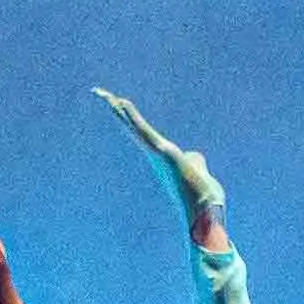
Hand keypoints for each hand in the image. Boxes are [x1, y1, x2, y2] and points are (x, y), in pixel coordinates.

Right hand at [95, 85, 225, 248]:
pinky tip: (121, 103)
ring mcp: (156, 153)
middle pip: (133, 127)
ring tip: (104, 94)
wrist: (203, 210)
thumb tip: (194, 158)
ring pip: (135, 127)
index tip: (118, 105)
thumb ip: (194, 161)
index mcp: (161, 157)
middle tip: (100, 93)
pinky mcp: (162, 151)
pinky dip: (131, 117)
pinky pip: (143, 130)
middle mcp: (153, 154)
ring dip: (119, 109)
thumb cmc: (201, 194)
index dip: (130, 120)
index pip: (142, 133)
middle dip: (117, 110)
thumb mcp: (197, 169)